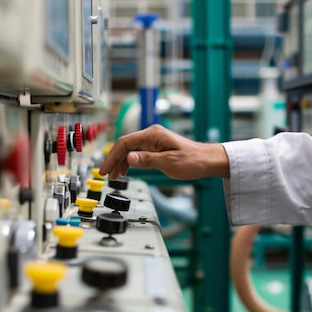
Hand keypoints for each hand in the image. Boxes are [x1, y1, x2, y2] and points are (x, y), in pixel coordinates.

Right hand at [99, 125, 229, 179]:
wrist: (207, 160)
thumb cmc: (192, 161)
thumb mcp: (168, 163)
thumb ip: (147, 160)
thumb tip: (129, 158)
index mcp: (153, 135)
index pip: (125, 143)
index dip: (112, 157)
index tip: (104, 169)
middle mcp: (152, 134)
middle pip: (125, 145)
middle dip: (114, 160)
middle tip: (107, 175)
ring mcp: (154, 140)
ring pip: (130, 149)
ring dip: (121, 162)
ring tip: (115, 176)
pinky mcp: (157, 146)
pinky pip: (138, 152)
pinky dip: (130, 162)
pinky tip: (126, 170)